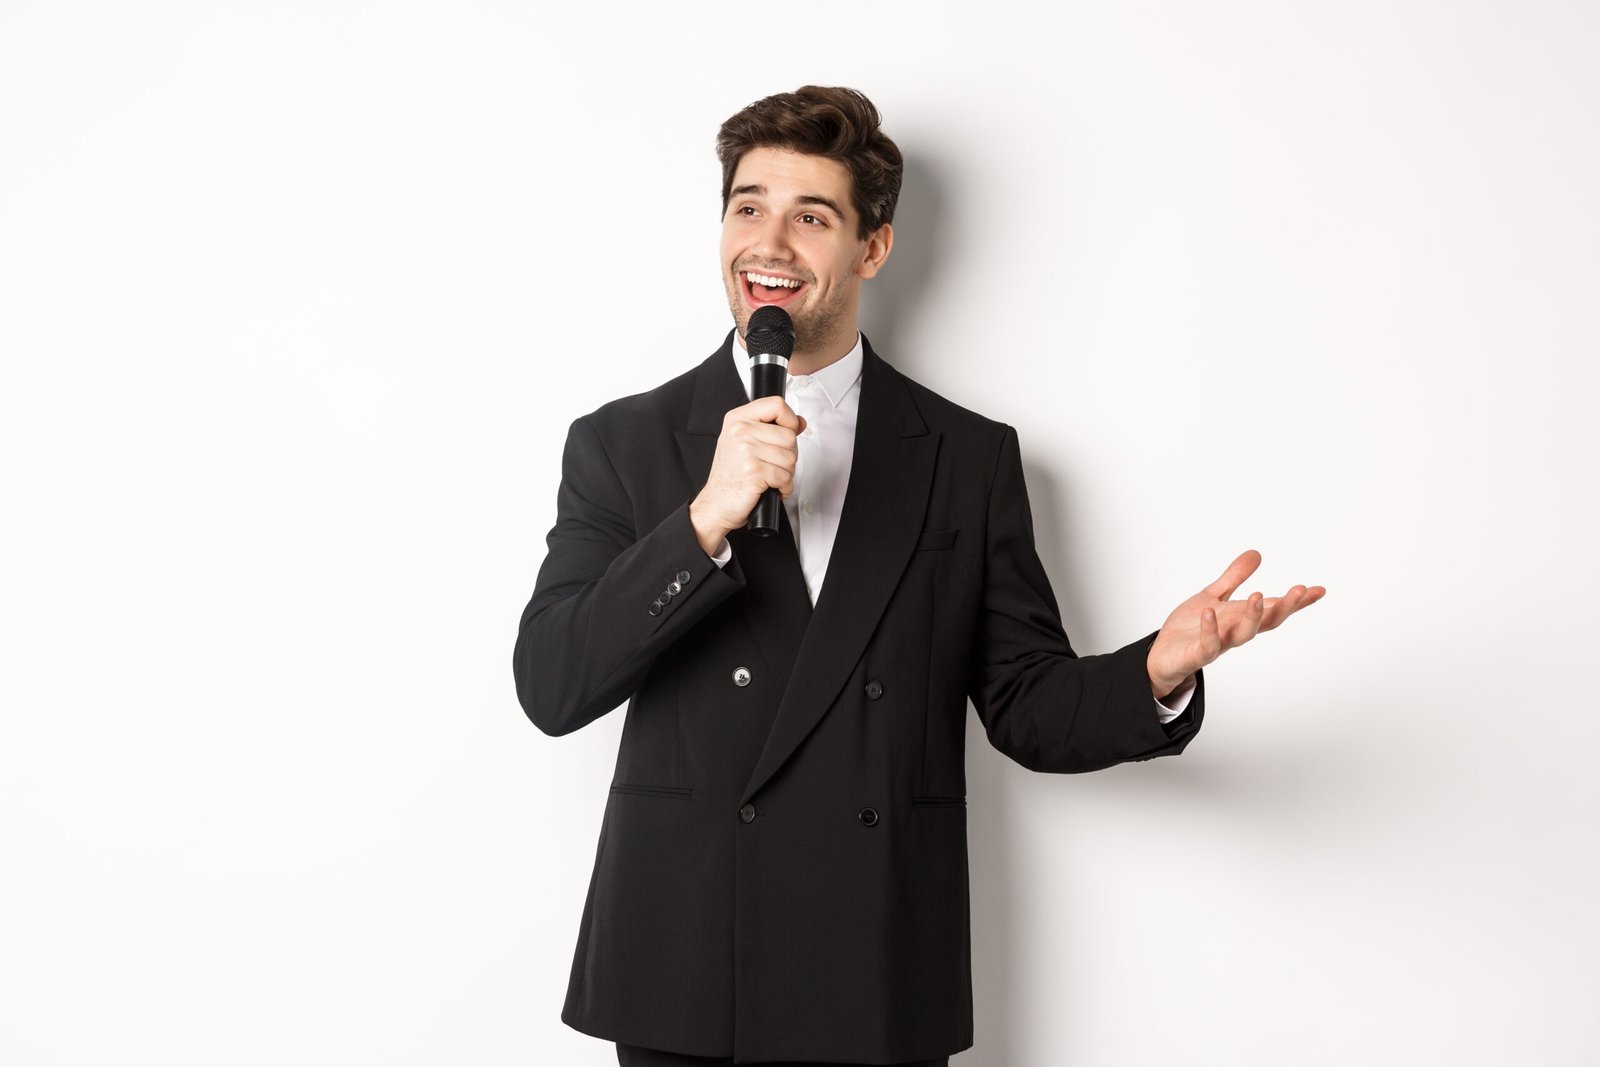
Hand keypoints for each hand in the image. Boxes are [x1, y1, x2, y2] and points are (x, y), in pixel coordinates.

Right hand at [688, 396, 806, 554]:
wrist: (715, 504)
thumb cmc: (730, 476)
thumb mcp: (745, 443)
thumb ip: (772, 428)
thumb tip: (799, 422)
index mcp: (737, 419)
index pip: (776, 404)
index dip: (790, 419)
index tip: (789, 431)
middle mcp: (740, 431)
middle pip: (789, 436)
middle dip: (788, 456)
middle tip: (772, 465)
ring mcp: (746, 451)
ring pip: (790, 458)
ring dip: (786, 473)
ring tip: (769, 477)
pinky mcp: (754, 471)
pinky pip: (785, 476)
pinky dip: (783, 487)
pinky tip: (770, 487)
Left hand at [1146, 550, 1324, 697]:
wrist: (1162, 655)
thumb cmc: (1190, 628)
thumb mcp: (1212, 596)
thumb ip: (1234, 577)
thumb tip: (1256, 554)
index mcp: (1240, 617)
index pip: (1273, 608)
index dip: (1296, 601)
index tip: (1318, 590)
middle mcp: (1234, 632)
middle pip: (1266, 622)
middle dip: (1284, 607)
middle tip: (1300, 590)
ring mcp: (1218, 644)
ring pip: (1243, 635)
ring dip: (1252, 616)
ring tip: (1258, 596)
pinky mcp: (1197, 654)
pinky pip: (1207, 645)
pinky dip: (1210, 630)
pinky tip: (1210, 612)